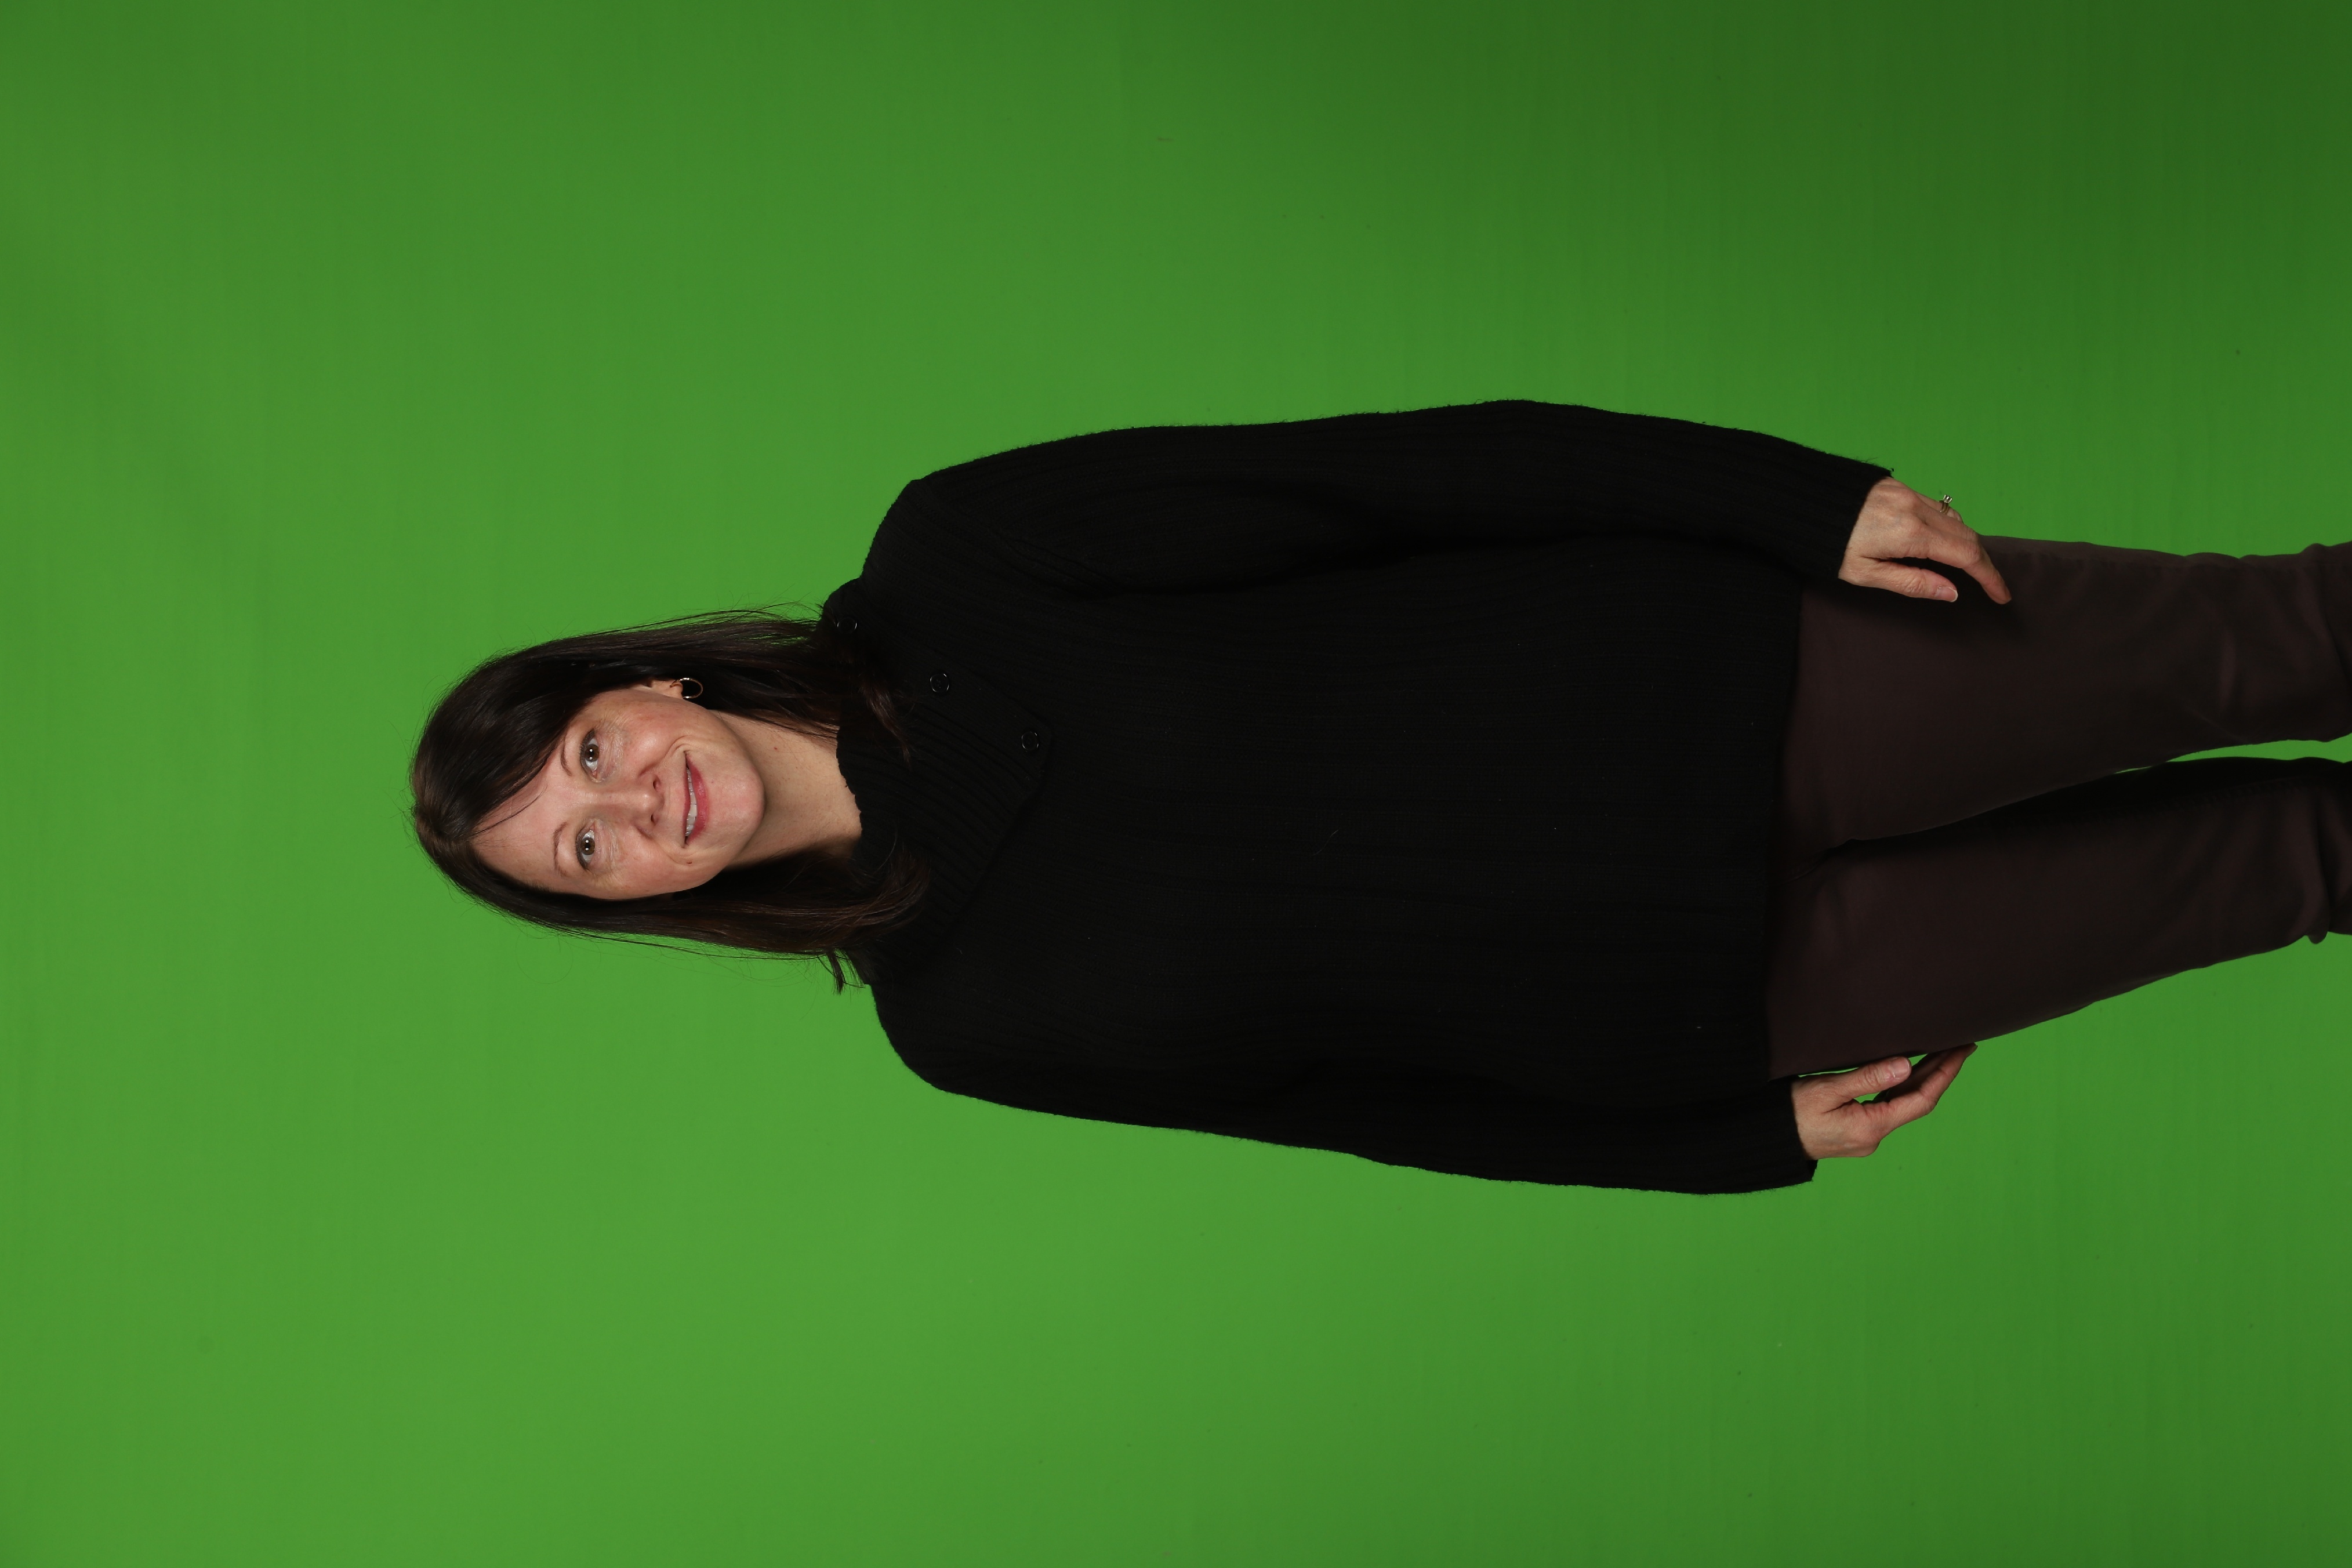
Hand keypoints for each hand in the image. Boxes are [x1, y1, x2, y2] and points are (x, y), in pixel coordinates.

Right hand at [1792, 1045, 1975, 1159]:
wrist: (1766, 1139)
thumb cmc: (1788, 1112)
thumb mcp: (1826, 1090)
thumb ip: (1867, 1078)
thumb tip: (1906, 1066)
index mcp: (1871, 1127)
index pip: (1921, 1098)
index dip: (1945, 1073)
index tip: (1962, 1050)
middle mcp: (1874, 1136)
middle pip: (1916, 1101)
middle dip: (1940, 1072)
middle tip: (1960, 1045)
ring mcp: (1865, 1136)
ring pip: (1903, 1104)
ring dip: (1922, 1079)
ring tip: (1940, 1053)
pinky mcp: (1856, 1131)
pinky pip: (1888, 1106)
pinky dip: (1902, 1087)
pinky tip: (1907, 1072)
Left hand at [1841, 479, 2011, 603]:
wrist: (1797, 501)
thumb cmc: (1824, 544)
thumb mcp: (1864, 574)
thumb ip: (1911, 582)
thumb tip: (1951, 592)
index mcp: (1910, 533)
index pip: (1966, 556)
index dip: (1989, 577)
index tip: (2001, 594)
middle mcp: (1915, 508)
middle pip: (1967, 535)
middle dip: (1983, 562)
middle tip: (1990, 585)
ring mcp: (1908, 493)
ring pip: (1954, 519)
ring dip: (1967, 542)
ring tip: (1969, 568)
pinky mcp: (1899, 485)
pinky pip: (1936, 507)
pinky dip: (1947, 526)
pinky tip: (1941, 541)